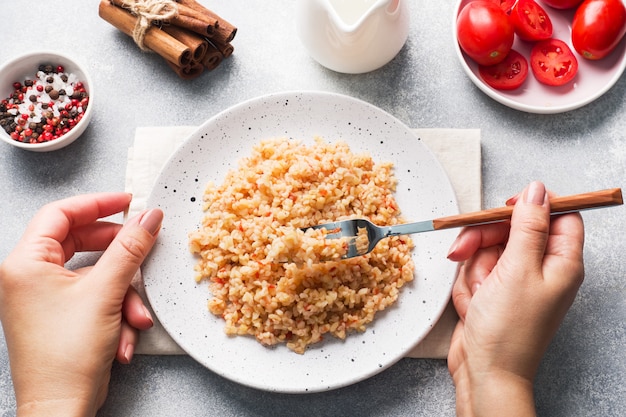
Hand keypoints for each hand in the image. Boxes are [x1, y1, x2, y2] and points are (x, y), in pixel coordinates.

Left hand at [0, 193, 162, 416]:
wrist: (61, 408)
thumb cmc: (66, 356)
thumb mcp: (105, 292)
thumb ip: (130, 249)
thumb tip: (148, 218)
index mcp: (26, 263)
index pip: (61, 213)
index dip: (97, 203)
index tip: (128, 201)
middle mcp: (30, 276)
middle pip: (81, 242)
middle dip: (118, 256)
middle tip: (143, 248)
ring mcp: (45, 297)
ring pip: (95, 274)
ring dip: (123, 295)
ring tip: (134, 318)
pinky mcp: (61, 314)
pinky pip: (95, 297)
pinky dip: (115, 313)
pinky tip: (122, 337)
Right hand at [446, 181, 583, 416]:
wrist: (483, 371)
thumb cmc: (508, 329)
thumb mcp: (518, 269)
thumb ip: (527, 225)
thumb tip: (537, 189)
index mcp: (562, 262)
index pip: (558, 215)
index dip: (533, 206)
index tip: (506, 208)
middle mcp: (541, 268)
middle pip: (512, 228)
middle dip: (484, 240)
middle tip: (465, 251)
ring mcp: (514, 279)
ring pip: (487, 248)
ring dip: (474, 268)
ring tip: (477, 294)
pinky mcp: (493, 290)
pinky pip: (475, 269)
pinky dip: (468, 285)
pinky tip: (473, 306)